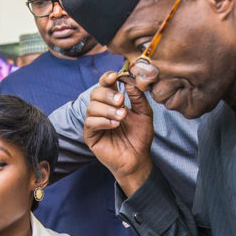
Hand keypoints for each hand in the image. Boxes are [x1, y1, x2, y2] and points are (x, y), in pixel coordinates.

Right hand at [84, 71, 154, 195]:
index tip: (115, 76)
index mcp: (113, 102)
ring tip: (122, 117)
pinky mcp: (91, 136)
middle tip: (121, 101)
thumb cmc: (140, 137)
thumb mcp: (144, 113)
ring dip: (108, 109)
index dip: (107, 78)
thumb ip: (138, 97)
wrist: (138, 159)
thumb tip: (129, 81)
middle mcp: (102, 110)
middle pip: (95, 93)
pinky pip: (90, 123)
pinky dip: (103, 121)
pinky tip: (115, 125)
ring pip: (91, 107)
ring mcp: (95, 123)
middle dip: (108, 95)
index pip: (105, 85)